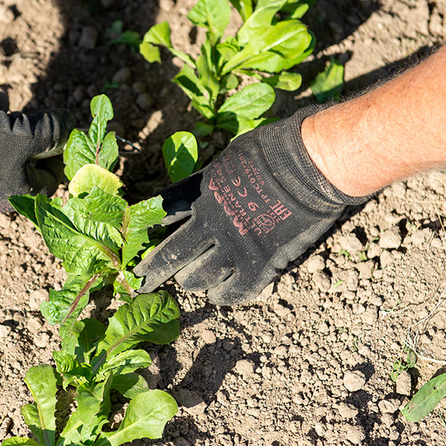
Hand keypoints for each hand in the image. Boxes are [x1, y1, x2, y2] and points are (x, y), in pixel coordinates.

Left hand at [135, 108, 367, 304]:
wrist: (313, 164)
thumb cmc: (274, 150)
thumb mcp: (228, 159)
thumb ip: (207, 183)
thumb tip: (195, 196)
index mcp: (200, 194)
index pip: (160, 215)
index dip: (144, 229)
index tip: (132, 240)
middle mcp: (211, 223)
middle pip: (171, 254)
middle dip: (152, 271)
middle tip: (139, 282)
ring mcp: (235, 246)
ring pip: (197, 278)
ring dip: (191, 281)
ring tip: (189, 282)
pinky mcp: (261, 264)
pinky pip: (234, 290)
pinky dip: (223, 295)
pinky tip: (219, 294)